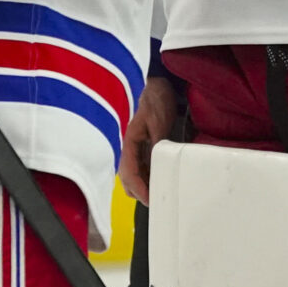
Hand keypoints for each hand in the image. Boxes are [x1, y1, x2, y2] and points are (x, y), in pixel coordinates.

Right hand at [120, 73, 179, 203]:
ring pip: (133, 175)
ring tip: (159, 194)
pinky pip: (141, 168)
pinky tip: (159, 180)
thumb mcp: (157, 120)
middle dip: (138, 192)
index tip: (150, 200)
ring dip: (143, 186)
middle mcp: (129, 148)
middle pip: (127, 178)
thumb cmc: (156, 99)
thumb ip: (157, 142)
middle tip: (155, 202)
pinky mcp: (143, 147)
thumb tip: (157, 165)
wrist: (157, 85)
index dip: (138, 188)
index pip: (128, 172)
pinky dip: (148, 177)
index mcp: (129, 142)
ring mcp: (135, 149)